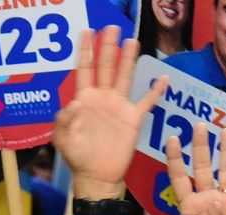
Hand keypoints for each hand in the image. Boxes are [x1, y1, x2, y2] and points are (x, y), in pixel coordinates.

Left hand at [52, 27, 165, 195]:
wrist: (97, 175)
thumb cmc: (78, 157)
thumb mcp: (62, 140)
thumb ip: (63, 121)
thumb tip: (73, 104)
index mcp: (84, 100)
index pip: (84, 70)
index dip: (85, 51)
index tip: (86, 31)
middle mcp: (101, 98)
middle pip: (105, 66)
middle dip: (107, 46)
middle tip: (111, 27)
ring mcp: (118, 106)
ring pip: (124, 76)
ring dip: (128, 59)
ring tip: (131, 40)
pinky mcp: (132, 118)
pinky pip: (146, 101)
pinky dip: (155, 89)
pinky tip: (162, 77)